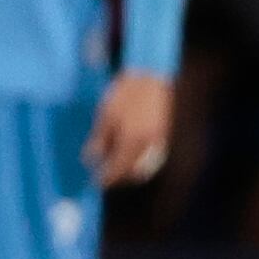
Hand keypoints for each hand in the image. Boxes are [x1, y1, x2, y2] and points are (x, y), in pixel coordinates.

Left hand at [85, 69, 172, 186]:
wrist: (157, 75)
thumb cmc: (128, 92)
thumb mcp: (107, 113)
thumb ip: (100, 139)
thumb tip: (91, 161)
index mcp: (133, 140)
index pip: (119, 170)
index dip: (107, 179)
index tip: (96, 183)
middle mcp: (151, 146)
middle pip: (135, 172)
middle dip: (120, 177)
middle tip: (105, 175)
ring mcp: (162, 141)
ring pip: (147, 165)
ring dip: (131, 169)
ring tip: (115, 163)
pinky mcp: (167, 136)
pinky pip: (154, 156)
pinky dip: (141, 159)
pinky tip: (130, 152)